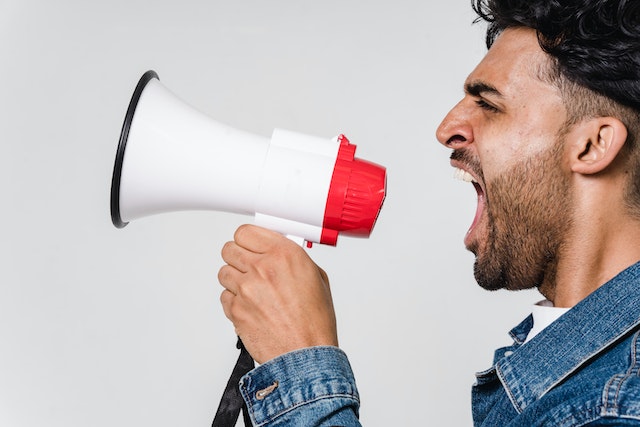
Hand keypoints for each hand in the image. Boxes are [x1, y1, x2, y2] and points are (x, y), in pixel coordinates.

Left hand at [218, 224, 338, 363]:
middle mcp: (262, 268)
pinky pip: (224, 296)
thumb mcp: (316, 278)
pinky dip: (234, 300)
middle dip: (239, 257)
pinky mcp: (235, 309)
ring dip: (235, 279)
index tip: (251, 245)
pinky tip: (251, 306)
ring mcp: (245, 289)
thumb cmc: (314, 322)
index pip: (246, 232)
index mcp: (284, 255)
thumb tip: (280, 252)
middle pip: (230, 248)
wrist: (305, 354)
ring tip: (252, 290)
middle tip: (249, 266)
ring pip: (224, 272)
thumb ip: (294, 259)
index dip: (248, 240)